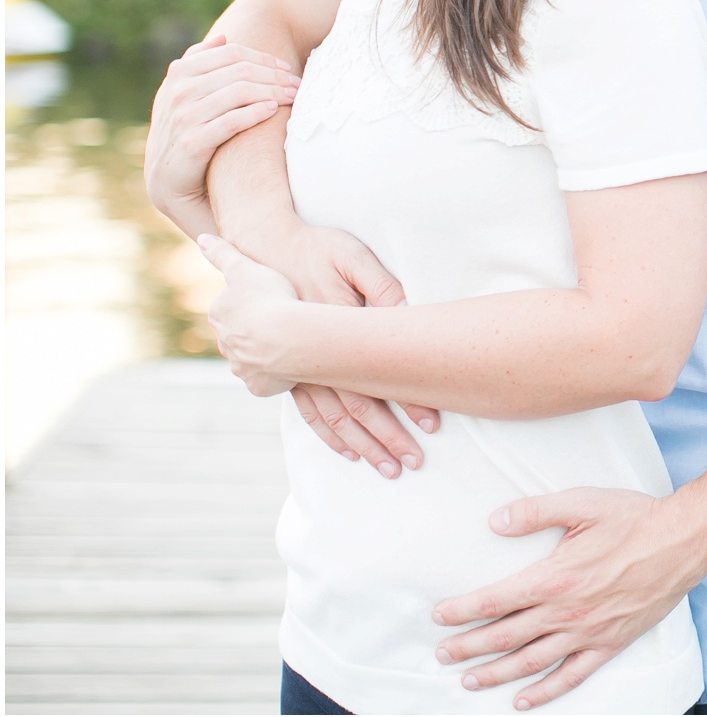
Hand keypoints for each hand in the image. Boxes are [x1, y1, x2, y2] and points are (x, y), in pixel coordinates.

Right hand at [145, 34, 298, 238]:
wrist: (168, 182)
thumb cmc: (188, 133)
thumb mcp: (186, 95)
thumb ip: (200, 65)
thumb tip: (223, 36)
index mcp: (178, 76)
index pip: (230, 54)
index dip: (263, 58)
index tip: (286, 67)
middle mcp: (177, 93)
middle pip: (239, 71)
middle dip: (275, 75)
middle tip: (298, 83)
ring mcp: (182, 118)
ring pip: (239, 91)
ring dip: (273, 91)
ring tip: (295, 96)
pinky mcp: (191, 143)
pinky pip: (231, 121)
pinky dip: (256, 112)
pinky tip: (274, 111)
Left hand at [198, 233, 305, 397]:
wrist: (288, 336)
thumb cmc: (270, 298)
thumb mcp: (246, 267)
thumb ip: (223, 253)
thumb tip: (201, 238)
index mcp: (221, 314)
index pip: (232, 308)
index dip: (252, 303)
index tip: (271, 300)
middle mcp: (226, 343)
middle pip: (240, 336)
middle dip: (257, 332)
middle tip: (283, 322)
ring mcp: (242, 366)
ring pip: (252, 359)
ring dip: (267, 354)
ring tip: (291, 344)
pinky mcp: (258, 385)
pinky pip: (267, 380)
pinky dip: (277, 375)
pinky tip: (293, 365)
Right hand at [264, 223, 442, 474]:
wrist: (262, 248)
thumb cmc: (315, 248)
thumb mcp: (350, 255)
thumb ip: (380, 284)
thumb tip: (408, 312)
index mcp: (333, 329)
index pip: (375, 377)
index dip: (405, 402)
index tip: (432, 425)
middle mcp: (311, 356)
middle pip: (353, 408)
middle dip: (385, 438)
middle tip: (413, 463)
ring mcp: (295, 367)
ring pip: (332, 418)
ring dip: (361, 445)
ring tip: (386, 468)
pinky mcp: (287, 370)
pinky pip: (308, 412)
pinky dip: (329, 435)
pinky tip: (349, 452)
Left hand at [432, 487, 706, 710]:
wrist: (684, 540)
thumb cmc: (635, 518)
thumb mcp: (583, 502)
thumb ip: (536, 512)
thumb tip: (495, 522)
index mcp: (556, 577)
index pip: (496, 600)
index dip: (463, 610)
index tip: (440, 616)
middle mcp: (567, 611)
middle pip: (505, 636)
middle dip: (468, 647)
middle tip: (441, 654)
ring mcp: (588, 632)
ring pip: (531, 661)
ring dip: (496, 674)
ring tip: (469, 680)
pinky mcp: (609, 644)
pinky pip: (571, 676)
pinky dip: (544, 692)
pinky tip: (523, 700)